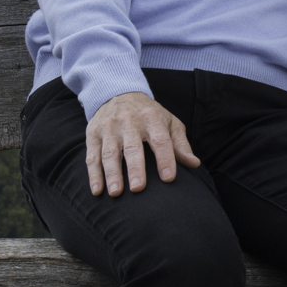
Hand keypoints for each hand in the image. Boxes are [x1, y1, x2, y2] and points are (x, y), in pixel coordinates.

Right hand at [84, 91, 199, 195]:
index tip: (168, 178)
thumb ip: (180, 144)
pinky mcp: (93, 133)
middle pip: (132, 147)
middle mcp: (129, 121)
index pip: (160, 140)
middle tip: (138, 189)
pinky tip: (97, 190)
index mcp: (152, 118)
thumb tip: (194, 164)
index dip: (165, 159)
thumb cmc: (149, 114)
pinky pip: (92, 155)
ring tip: (116, 194)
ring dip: (112, 174)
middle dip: (135, 168)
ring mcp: (109, 127)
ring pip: (110, 153)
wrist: (118, 93)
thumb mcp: (169, 122)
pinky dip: (94, 174)